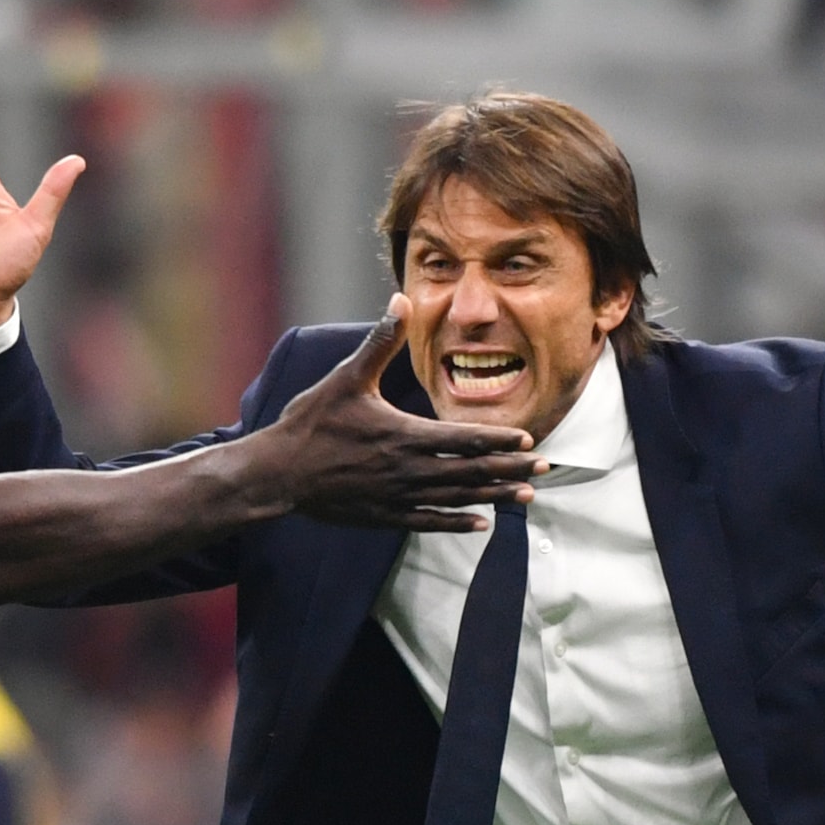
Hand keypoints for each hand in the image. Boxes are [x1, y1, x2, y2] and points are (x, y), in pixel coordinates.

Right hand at [256, 296, 541, 531]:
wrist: (279, 473)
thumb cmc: (311, 423)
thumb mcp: (347, 377)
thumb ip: (381, 342)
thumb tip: (402, 300)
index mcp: (404, 434)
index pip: (464, 439)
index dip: (499, 441)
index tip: (529, 442)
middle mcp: (408, 469)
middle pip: (471, 472)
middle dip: (511, 470)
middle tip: (545, 469)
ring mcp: (397, 496)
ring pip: (457, 498)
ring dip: (494, 496)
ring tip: (525, 496)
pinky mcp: (384, 515)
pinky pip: (429, 520)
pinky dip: (457, 522)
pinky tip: (481, 523)